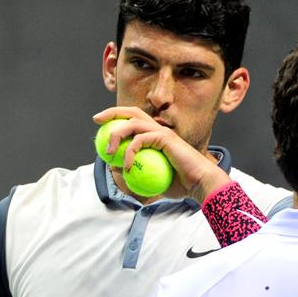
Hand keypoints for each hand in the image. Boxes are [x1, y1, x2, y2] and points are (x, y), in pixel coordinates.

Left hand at [93, 107, 230, 202]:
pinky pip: (140, 140)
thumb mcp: (153, 181)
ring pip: (133, 123)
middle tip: (97, 120)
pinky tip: (126, 166)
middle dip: (112, 112)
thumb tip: (114, 169)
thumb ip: (135, 173)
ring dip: (117, 133)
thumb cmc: (181, 184)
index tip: (101, 124)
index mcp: (157, 135)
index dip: (117, 117)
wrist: (200, 183)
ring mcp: (162, 132)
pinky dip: (129, 152)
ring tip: (108, 151)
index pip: (134, 119)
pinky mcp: (165, 138)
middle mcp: (159, 130)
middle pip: (132, 112)